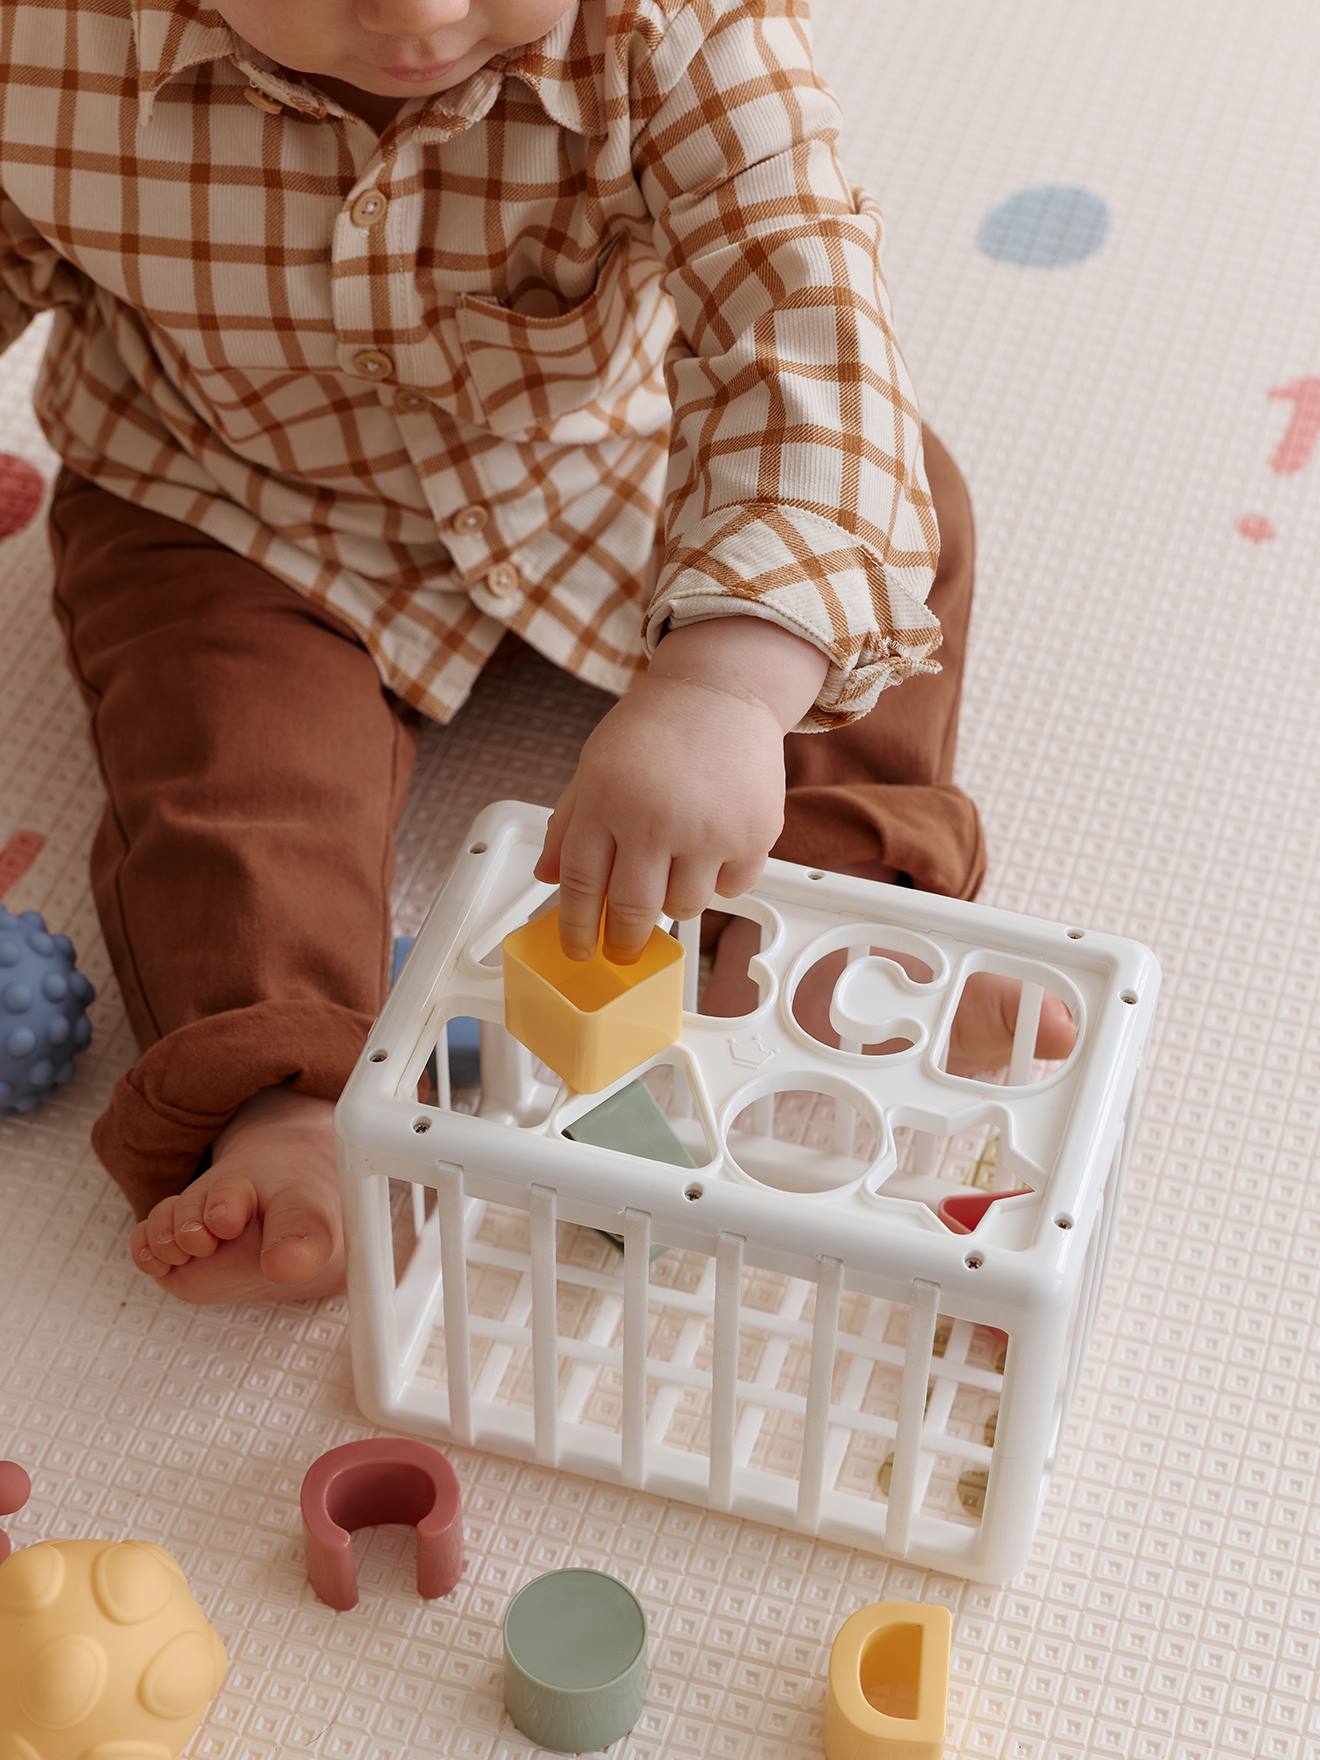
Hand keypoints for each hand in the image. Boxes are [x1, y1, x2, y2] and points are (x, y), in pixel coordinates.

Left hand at [535, 618, 828, 962]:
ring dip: (673, 902)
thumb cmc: (655, 728)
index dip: (577, 928)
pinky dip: (719, 881)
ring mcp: (708, 830)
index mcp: (606, 800)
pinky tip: (712, 848)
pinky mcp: (754, 834)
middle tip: (623, 947)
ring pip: (684, 908)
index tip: (579, 949)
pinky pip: (730, 889)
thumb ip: (569, 824)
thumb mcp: (595, 766)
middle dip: (624, 940)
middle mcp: (655, 819)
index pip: (581, 886)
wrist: (722, 692)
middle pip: (633, 911)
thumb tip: (547, 877)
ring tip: (673, 869)